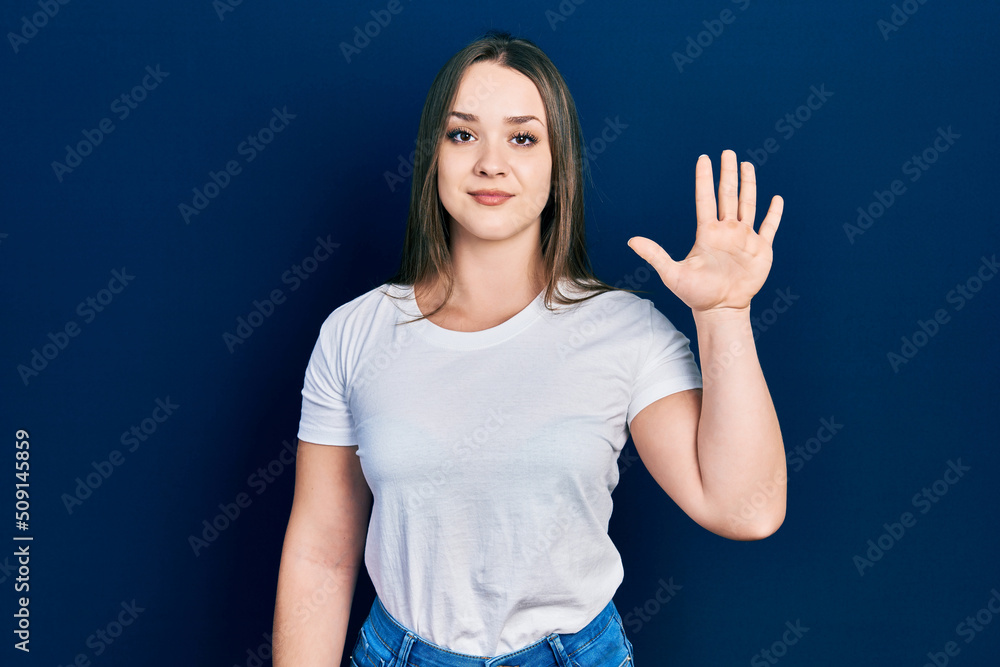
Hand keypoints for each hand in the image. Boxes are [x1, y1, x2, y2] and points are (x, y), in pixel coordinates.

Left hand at [627, 150, 782, 313]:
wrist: (721, 310)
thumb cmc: (696, 294)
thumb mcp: (672, 273)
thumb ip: (655, 254)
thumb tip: (631, 240)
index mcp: (707, 233)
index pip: (706, 199)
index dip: (705, 179)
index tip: (704, 158)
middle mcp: (726, 231)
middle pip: (728, 195)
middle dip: (728, 173)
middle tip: (727, 152)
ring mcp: (744, 238)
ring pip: (748, 204)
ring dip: (749, 185)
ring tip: (747, 165)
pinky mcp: (761, 249)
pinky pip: (769, 227)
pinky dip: (774, 213)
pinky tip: (776, 198)